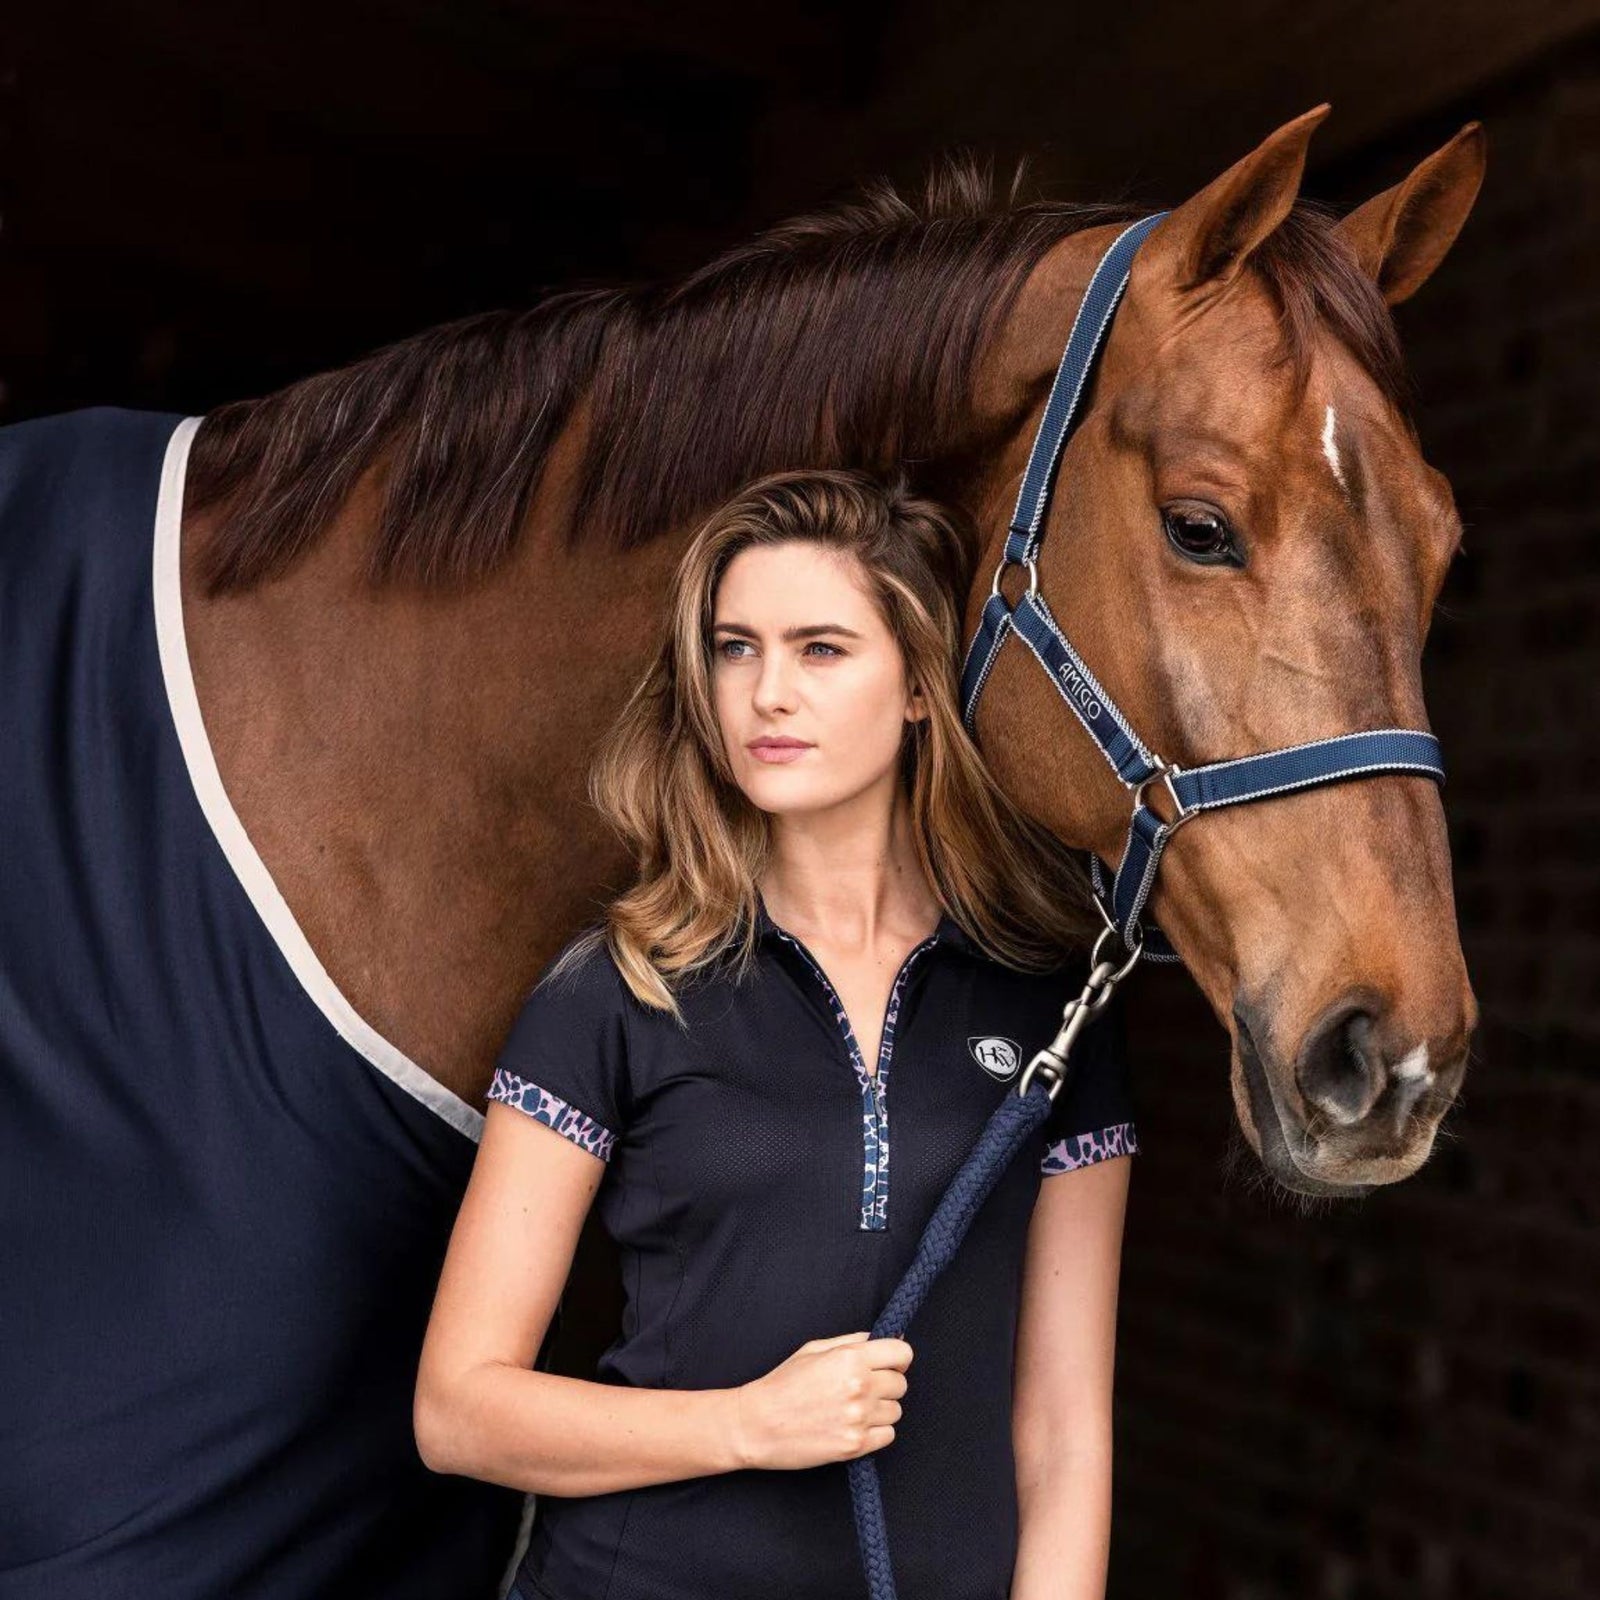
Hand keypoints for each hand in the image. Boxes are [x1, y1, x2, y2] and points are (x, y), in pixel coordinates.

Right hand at [728, 1331, 912, 1470]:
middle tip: (862, 1388)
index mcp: (850, 1358)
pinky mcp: (855, 1445)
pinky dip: (876, 1432)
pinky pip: (888, 1435)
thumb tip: (887, 1338)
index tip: (889, 1364)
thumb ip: (853, 1342)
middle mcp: (859, 1386)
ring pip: (896, 1411)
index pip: (902, 1354)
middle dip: (886, 1384)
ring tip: (853, 1409)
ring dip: (880, 1410)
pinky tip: (854, 1426)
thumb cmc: (783, 1383)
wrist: (757, 1425)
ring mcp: (859, 1418)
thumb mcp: (814, 1349)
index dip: (898, 1358)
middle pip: (900, 1384)